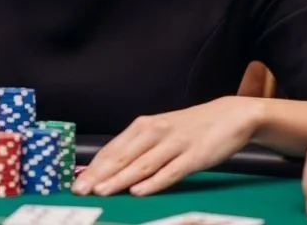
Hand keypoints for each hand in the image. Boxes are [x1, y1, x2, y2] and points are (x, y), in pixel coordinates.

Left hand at [73, 96, 262, 195]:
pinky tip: (138, 191)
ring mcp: (174, 143)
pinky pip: (170, 171)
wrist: (230, 115)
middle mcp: (155, 132)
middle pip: (122, 157)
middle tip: (80, 190)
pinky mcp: (194, 155)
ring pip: (141, 165)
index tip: (76, 183)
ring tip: (101, 192)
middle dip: (99, 176)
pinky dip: (153, 182)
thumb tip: (111, 168)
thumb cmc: (190, 128)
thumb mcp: (161, 132)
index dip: (94, 168)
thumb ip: (139, 148)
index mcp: (144, 126)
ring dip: (119, 179)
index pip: (112, 150)